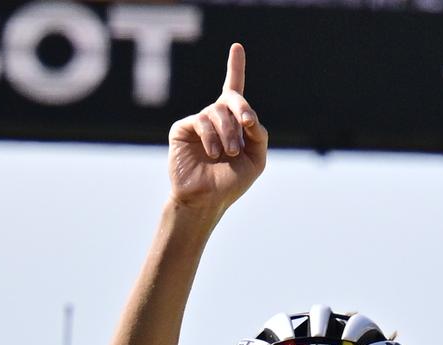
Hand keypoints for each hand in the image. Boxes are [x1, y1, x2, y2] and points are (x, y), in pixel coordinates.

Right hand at [167, 43, 266, 215]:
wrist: (206, 200)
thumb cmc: (231, 183)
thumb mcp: (256, 159)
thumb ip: (259, 134)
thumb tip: (249, 116)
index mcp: (233, 124)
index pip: (234, 90)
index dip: (235, 67)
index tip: (237, 47)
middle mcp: (215, 119)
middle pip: (231, 98)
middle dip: (242, 107)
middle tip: (246, 123)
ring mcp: (198, 122)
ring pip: (218, 112)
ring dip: (228, 133)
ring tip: (227, 153)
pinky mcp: (182, 129)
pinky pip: (201, 121)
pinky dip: (211, 137)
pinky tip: (213, 153)